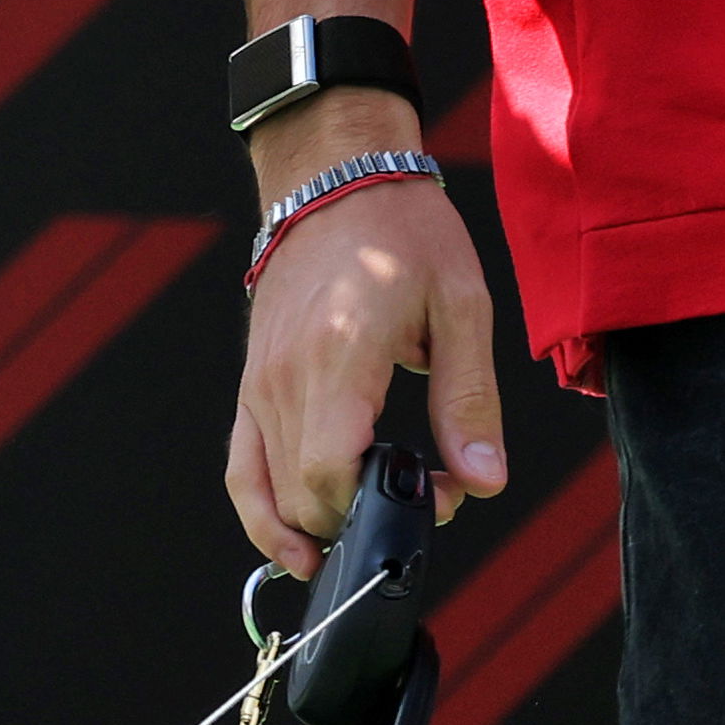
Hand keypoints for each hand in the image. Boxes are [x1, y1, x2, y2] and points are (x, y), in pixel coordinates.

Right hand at [226, 174, 506, 574]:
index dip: (386, 508)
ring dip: (325, 523)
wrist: (337, 176)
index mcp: (338, 353)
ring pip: (272, 492)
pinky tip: (297, 548)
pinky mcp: (253, 382)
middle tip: (429, 490)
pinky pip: (241, 468)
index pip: (331, 476)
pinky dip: (262, 515)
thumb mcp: (460, 304)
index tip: (439, 492)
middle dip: (367, 518)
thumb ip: (468, 399)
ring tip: (377, 522)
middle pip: (305, 496)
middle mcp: (286, 374)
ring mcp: (261, 380)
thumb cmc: (404, 232)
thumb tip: (483, 482)